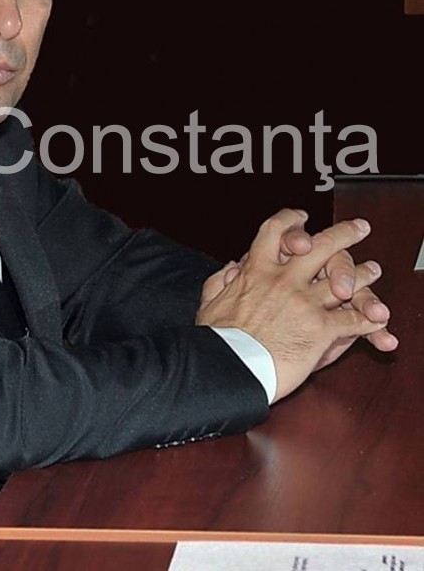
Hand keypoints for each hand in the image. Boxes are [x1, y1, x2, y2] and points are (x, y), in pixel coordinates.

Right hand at [197, 209, 395, 402]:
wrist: (230, 368)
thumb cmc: (218, 340)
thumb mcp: (210, 303)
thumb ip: (219, 282)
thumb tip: (232, 268)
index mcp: (255, 272)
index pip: (274, 232)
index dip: (291, 221)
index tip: (302, 218)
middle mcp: (283, 281)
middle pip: (320, 246)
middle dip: (344, 234)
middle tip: (359, 228)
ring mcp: (303, 303)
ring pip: (344, 280)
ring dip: (362, 275)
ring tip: (373, 270)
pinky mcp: (319, 329)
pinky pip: (352, 319)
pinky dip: (368, 319)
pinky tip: (376, 319)